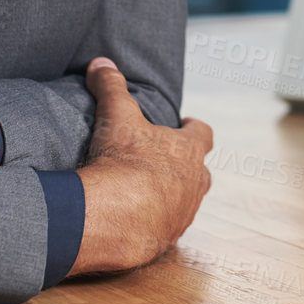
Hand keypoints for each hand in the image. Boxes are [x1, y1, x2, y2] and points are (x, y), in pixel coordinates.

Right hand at [68, 57, 212, 273]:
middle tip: (165, 160)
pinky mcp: (165, 240)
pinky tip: (135, 218)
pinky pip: (164, 227)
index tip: (185, 123)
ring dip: (172, 195)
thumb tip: (101, 63)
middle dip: (186, 165)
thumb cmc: (124, 161)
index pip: (203, 134)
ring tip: (149, 191)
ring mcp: (182, 215)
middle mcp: (194, 184)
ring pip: (186, 202)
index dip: (193, 128)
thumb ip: (111, 86)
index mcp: (190, 151)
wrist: (114, 217)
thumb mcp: (115, 116)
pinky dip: (153, 221)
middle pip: (200, 171)